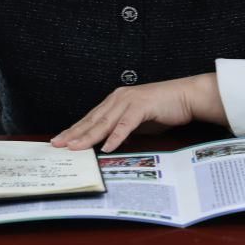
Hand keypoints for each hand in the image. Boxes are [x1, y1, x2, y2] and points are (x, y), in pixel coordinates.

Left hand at [50, 73, 227, 152]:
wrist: (186, 96)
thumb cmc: (164, 108)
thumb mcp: (138, 121)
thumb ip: (123, 129)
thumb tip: (109, 143)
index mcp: (116, 100)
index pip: (91, 118)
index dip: (75, 129)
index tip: (61, 140)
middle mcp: (119, 98)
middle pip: (93, 119)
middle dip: (74, 133)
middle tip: (58, 144)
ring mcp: (130, 101)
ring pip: (105, 122)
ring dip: (89, 136)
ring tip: (75, 147)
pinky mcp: (142, 106)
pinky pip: (126, 124)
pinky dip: (116, 136)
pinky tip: (107, 146)